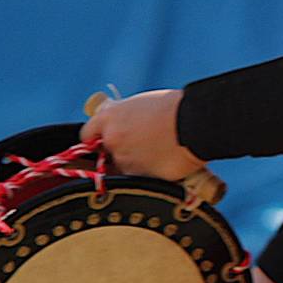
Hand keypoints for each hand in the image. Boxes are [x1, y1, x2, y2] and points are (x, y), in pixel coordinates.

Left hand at [80, 89, 202, 181]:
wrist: (195, 122)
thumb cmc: (173, 108)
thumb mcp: (140, 105)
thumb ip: (124, 117)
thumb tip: (121, 125)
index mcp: (109, 119)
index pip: (87, 134)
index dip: (95, 139)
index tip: (102, 142)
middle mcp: (112, 141)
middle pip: (106, 154)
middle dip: (119, 152)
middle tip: (140, 146)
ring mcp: (125, 161)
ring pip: (124, 168)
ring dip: (137, 163)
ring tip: (159, 152)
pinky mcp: (140, 177)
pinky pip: (140, 178)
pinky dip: (150, 173)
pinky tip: (165, 162)